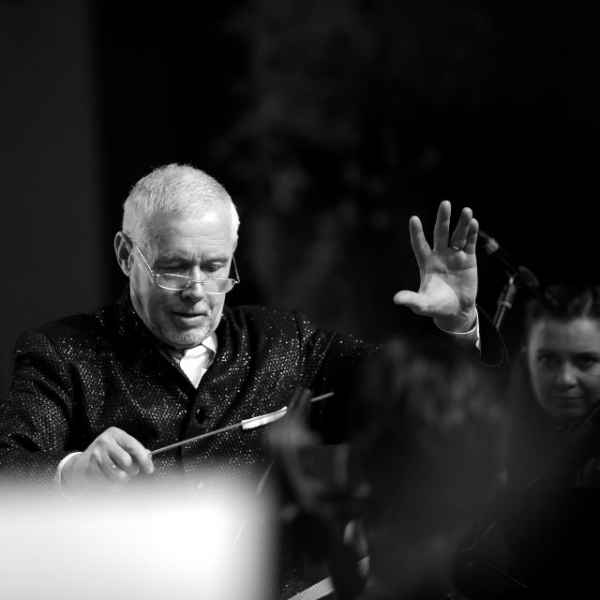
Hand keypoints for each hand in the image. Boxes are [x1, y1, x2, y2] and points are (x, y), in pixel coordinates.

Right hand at [61, 427, 153, 491]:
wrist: (81, 465)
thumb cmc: (107, 455)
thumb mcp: (121, 447)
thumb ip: (136, 451)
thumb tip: (148, 458)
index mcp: (115, 433)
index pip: (134, 446)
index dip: (144, 460)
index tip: (149, 469)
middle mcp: (105, 441)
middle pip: (127, 461)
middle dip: (133, 470)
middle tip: (132, 472)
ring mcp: (96, 454)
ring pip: (119, 474)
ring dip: (124, 478)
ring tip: (121, 474)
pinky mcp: (90, 468)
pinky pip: (109, 481)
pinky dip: (114, 483)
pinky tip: (109, 478)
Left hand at [393, 200, 477, 331]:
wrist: (456, 311)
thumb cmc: (436, 306)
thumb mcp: (422, 304)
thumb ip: (411, 299)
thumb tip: (396, 299)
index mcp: (426, 262)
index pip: (420, 244)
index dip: (417, 233)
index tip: (413, 219)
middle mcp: (440, 255)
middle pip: (440, 233)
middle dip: (443, 219)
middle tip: (445, 203)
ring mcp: (455, 256)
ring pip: (458, 235)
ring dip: (462, 224)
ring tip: (467, 211)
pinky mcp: (469, 260)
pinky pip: (470, 244)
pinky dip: (472, 233)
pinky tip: (474, 222)